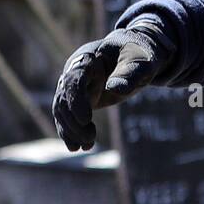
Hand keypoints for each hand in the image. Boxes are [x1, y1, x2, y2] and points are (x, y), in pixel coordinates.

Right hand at [52, 28, 171, 150]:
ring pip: (63, 111)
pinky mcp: (78, 100)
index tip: (86, 119)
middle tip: (90, 139)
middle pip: (64, 98)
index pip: (74, 79)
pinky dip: (72, 133)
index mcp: (87, 58)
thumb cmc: (139, 56)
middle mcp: (74, 72)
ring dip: (72, 131)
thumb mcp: (140, 62)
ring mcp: (74, 87)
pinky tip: (79, 147)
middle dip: (74, 121)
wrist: (136, 58)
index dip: (76, 100)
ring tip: (86, 146)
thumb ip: (129, 72)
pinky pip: (69, 118)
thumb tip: (114, 88)